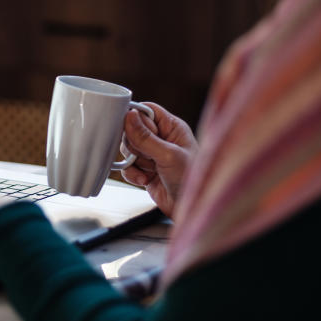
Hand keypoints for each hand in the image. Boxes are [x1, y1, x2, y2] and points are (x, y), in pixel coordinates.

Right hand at [120, 103, 196, 218]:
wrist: (191, 209)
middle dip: (135, 145)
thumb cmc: (192, 181)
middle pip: (133, 130)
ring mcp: (153, 155)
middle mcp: (162, 139)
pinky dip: (132, 174)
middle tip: (147, 155)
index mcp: (172, 128)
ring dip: (134, 162)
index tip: (130, 128)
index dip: (135, 118)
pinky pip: (128, 166)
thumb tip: (129, 116)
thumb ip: (145, 137)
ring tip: (149, 170)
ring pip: (128, 149)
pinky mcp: (146, 170)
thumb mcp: (168, 155)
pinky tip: (145, 180)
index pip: (147, 111)